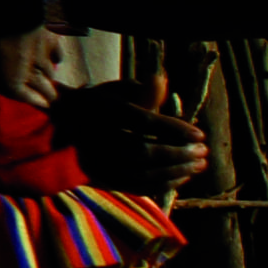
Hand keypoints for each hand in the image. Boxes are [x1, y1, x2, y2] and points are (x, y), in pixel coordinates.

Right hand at [49, 82, 209, 198]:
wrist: (65, 128)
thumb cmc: (101, 105)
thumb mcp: (118, 91)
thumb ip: (142, 90)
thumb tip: (161, 80)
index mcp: (101, 110)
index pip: (142, 121)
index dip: (174, 129)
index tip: (200, 134)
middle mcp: (95, 136)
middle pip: (142, 150)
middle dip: (178, 153)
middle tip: (203, 151)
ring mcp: (96, 160)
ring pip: (140, 172)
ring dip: (175, 171)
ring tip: (198, 164)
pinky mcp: (102, 178)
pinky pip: (135, 186)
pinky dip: (161, 185)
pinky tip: (181, 178)